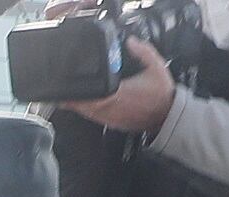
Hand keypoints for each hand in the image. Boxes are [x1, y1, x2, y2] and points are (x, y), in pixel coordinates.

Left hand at [63, 35, 179, 136]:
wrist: (167, 116)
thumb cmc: (161, 94)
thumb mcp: (156, 67)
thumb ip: (143, 52)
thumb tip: (130, 41)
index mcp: (118, 94)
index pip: (91, 95)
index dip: (75, 93)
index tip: (67, 86)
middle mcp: (111, 108)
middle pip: (82, 106)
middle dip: (71, 99)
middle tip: (62, 91)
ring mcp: (110, 118)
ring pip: (86, 114)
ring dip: (77, 105)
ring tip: (69, 96)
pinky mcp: (112, 124)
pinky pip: (94, 117)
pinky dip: (88, 110)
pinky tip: (86, 103)